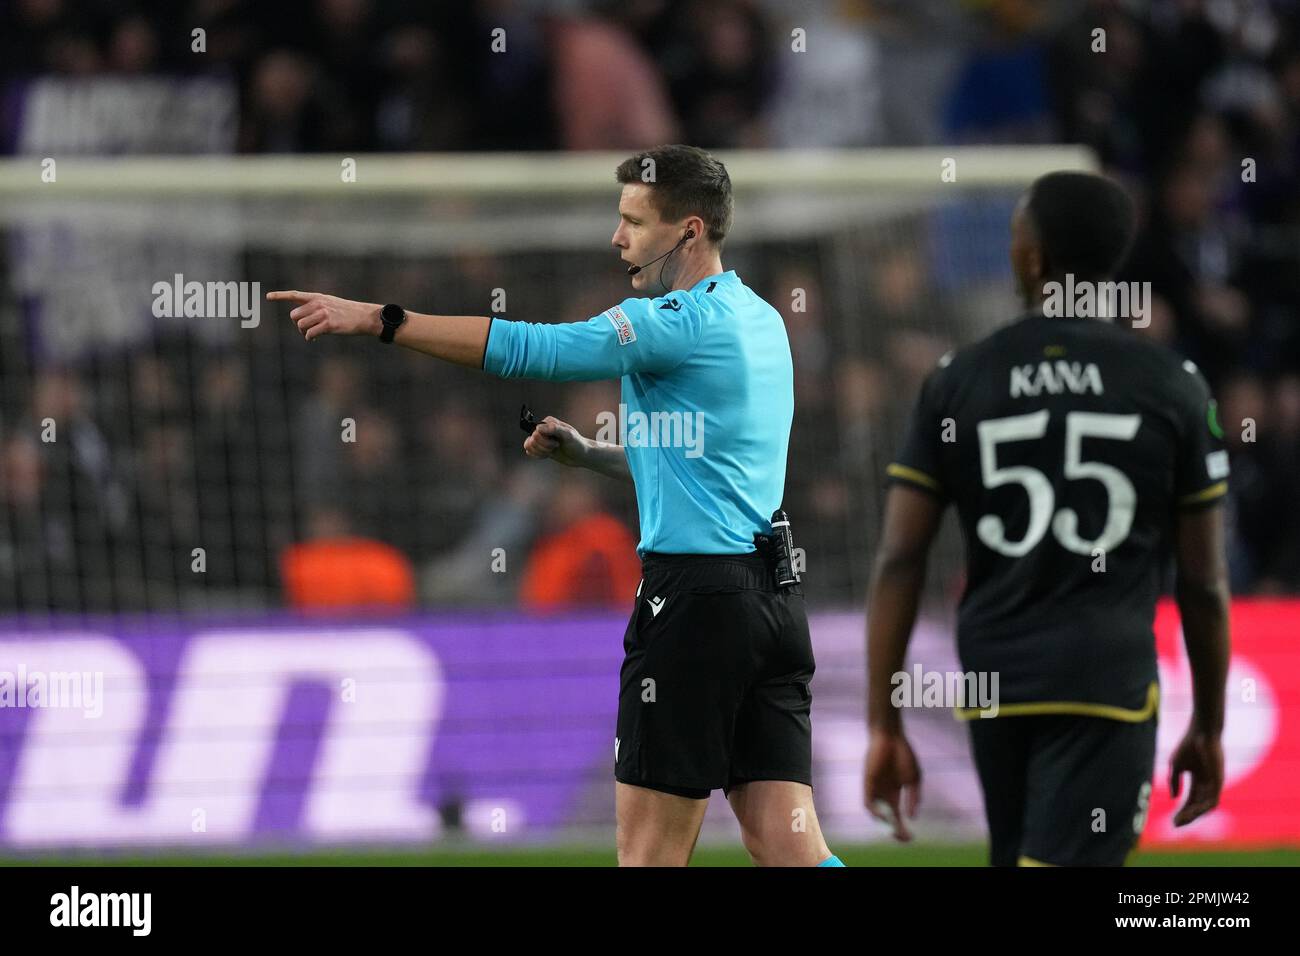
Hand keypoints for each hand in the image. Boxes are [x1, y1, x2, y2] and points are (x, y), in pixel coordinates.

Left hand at [267, 290, 381, 340]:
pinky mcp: (328, 324)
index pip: (295, 295)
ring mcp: (323, 313)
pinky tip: (314, 338)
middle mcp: (318, 303)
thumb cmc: (347, 312)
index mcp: (317, 297)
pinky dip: (310, 338)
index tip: (267, 296)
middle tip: (306, 328)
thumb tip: (301, 319)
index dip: (280, 296)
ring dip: (304, 332)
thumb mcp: (330, 303)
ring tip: (312, 334)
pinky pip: (310, 333)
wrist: (364, 316)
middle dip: (298, 324)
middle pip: (294, 315)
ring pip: (300, 325)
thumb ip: (315, 307)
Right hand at [523, 416, 587, 467]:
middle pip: (532, 440)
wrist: (581, 455)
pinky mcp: (541, 447)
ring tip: (552, 451)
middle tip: (556, 446)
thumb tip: (538, 428)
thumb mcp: (568, 435)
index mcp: (548, 422)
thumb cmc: (577, 444)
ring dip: (540, 451)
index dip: (545, 440)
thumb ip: (554, 429)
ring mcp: (541, 438)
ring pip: (529, 446)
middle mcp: (543, 429)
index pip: (536, 432)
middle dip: (544, 447)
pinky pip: (529, 451)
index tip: (557, 442)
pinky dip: (538, 455)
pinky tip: (547, 455)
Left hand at [864, 728, 921, 841]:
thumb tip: (911, 817)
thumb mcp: (914, 779)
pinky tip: (883, 815)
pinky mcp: (868, 782)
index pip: (897, 817)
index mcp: (895, 793)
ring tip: (895, 829)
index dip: (902, 828)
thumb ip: (914, 798)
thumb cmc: (904, 755)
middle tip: (903, 837)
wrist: (891, 736)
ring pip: (876, 813)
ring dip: (884, 823)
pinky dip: (875, 811)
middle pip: (887, 818)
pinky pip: (868, 802)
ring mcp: (875, 789)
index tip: (911, 838)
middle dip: (894, 830)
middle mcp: (884, 794)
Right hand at [1169, 728, 1222, 826]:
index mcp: (1198, 780)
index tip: (1172, 820)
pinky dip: (1202, 808)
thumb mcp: (1176, 766)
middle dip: (1187, 816)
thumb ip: (1174, 781)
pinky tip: (1192, 812)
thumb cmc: (1188, 745)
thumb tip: (1174, 798)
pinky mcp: (1219, 781)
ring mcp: (1214, 784)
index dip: (1182, 810)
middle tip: (1176, 824)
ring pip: (1206, 806)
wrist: (1201, 732)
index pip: (1190, 800)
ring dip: (1194, 815)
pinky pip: (1213, 800)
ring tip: (1182, 820)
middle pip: (1198, 806)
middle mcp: (1207, 784)